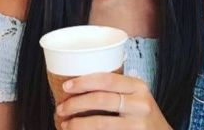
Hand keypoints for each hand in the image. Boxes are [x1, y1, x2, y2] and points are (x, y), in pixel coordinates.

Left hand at [56, 72, 171, 129]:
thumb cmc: (143, 113)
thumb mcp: (136, 95)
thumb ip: (118, 87)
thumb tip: (79, 83)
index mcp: (138, 86)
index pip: (106, 79)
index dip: (83, 82)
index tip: (66, 86)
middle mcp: (140, 104)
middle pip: (100, 100)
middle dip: (75, 104)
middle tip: (60, 108)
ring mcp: (137, 125)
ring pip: (100, 124)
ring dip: (77, 124)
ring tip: (64, 124)